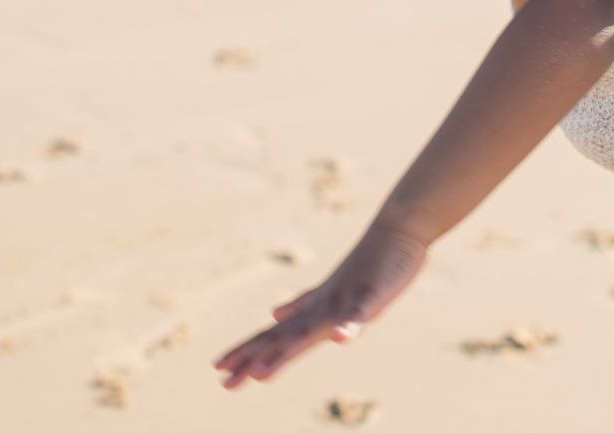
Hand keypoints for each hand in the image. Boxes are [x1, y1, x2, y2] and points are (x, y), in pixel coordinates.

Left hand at [212, 222, 427, 388]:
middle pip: (283, 337)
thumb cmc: (368, 261)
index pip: (274, 333)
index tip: (217, 368)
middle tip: (224, 383)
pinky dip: (348, 327)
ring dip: (286, 351)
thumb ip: (304, 302)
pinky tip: (340, 338)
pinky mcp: (370, 297)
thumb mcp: (332, 288)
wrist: (397, 231)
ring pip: (312, 330)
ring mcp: (345, 301)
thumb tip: (273, 314)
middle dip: (254, 359)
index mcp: (314, 308)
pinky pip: (358, 314)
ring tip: (261, 374)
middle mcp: (322, 306)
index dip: (247, 349)